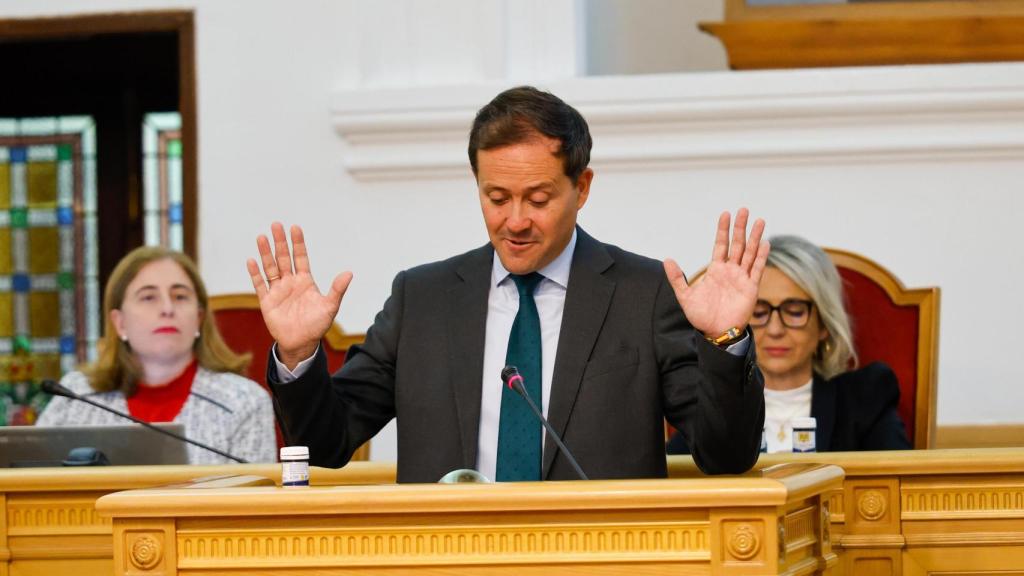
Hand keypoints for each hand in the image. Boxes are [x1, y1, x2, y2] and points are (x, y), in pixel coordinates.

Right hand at [246, 223, 352, 368]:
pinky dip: (255, 273)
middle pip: (284, 258)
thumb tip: (349, 273)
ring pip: (270, 267)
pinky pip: (260, 284)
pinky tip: (252, 260)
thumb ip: (337, 290)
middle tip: (276, 225)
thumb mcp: (330, 306)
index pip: (301, 257)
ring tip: (262, 237)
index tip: (295, 227)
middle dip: (280, 242)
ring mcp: (278, 290)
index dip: (298, 243)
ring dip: (266, 253)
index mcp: (305, 281)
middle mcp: (290, 282)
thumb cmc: (317, 325)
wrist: (301, 343)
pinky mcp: (267, 301)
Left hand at [663, 208, 768, 337]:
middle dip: (740, 228)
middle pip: (737, 244)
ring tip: (759, 221)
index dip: (723, 230)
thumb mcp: (685, 296)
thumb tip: (667, 259)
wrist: (715, 332)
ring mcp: (741, 278)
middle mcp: (730, 270)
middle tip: (744, 210)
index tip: (725, 214)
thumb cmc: (701, 315)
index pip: (720, 244)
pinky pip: (757, 269)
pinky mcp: (751, 288)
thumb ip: (677, 278)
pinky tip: (765, 243)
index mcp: (716, 270)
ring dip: (754, 237)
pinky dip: (761, 257)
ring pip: (749, 253)